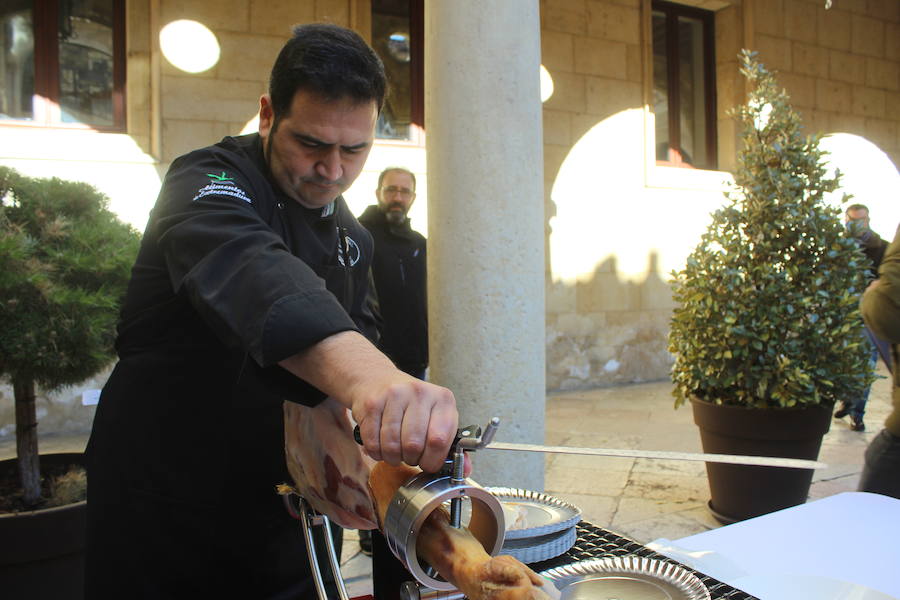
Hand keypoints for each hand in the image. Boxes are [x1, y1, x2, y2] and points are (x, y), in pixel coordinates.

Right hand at [279, 331, 459, 472]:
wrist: (377, 379)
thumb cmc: (411, 404)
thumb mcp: (437, 417)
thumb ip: (451, 446)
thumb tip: (464, 469)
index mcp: (443, 399)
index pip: (439, 440)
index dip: (432, 461)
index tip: (428, 464)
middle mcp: (420, 393)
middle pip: (413, 445)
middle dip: (411, 460)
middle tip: (410, 456)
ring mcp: (394, 395)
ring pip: (392, 446)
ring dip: (392, 457)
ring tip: (395, 450)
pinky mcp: (372, 403)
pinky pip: (373, 442)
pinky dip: (376, 452)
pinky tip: (380, 444)